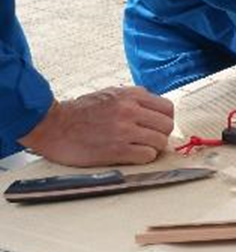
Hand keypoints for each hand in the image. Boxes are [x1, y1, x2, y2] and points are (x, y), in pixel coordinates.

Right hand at [18, 86, 173, 165]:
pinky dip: (144, 158)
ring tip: (139, 148)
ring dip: (153, 148)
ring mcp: (124, 131)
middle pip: (167, 126)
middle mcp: (130, 111)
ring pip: (160, 142)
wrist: (52, 126)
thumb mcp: (110, 94)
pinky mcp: (117, 150)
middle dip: (160, 134)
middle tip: (149, 140)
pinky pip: (147, 156)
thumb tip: (154, 109)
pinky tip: (131, 155)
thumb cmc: (79, 112)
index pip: (168, 108)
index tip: (156, 127)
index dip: (164, 120)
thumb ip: (134, 99)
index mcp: (131, 95)